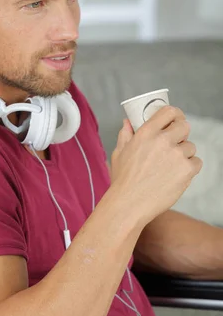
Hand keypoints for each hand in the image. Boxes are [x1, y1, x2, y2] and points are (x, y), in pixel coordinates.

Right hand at [110, 106, 202, 225]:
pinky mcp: (187, 170)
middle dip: (181, 133)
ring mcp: (177, 155)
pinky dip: (189, 168)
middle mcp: (163, 141)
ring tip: (169, 166)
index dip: (174, 115)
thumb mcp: (120, 153)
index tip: (174, 120)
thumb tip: (128, 122)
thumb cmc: (123, 180)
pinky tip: (176, 175)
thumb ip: (125, 134)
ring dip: (184, 154)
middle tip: (174, 143)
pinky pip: (196, 162)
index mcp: (146, 133)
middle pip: (184, 126)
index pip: (169, 111)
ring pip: (190, 147)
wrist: (129, 204)